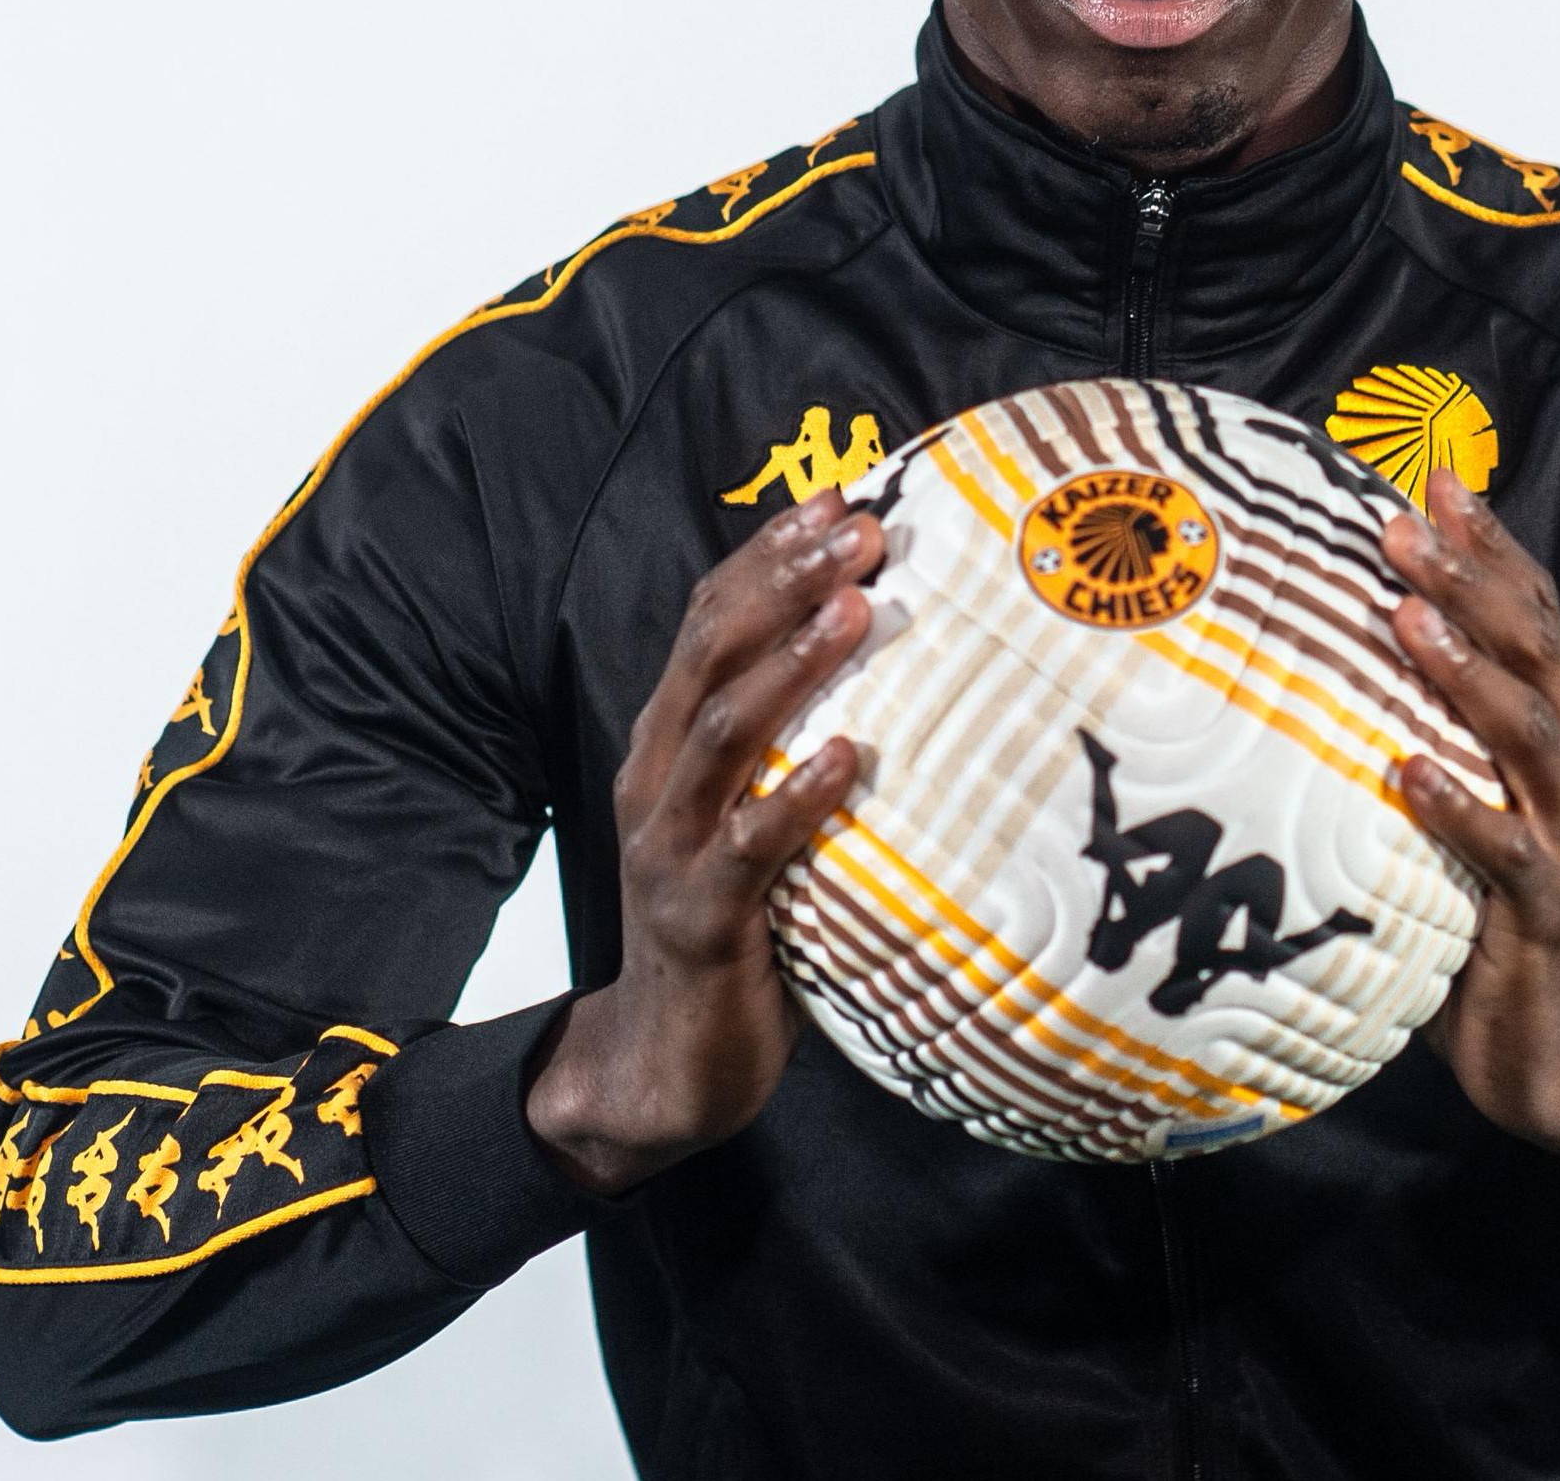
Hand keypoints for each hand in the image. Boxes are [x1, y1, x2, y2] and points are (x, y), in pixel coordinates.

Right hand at [524, 489, 879, 1193]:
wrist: (662, 1064)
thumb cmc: (736, 927)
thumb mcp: (754, 818)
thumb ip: (793, 748)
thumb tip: (900, 669)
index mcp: (670, 745)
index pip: (712, 622)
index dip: (767, 554)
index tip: (837, 495)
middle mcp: (659, 779)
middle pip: (714, 654)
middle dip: (785, 581)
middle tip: (861, 527)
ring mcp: (671, 848)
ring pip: (727, 734)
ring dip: (793, 664)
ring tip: (856, 608)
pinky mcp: (700, 919)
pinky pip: (748, 848)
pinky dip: (800, 797)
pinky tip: (852, 759)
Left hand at [1382, 471, 1559, 1190]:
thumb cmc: (1488, 917)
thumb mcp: (1465, 807)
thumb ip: (1430, 731)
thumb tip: (1341, 649)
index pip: (1538, 619)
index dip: (1495, 547)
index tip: (1437, 480)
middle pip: (1537, 654)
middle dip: (1474, 582)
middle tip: (1404, 527)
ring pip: (1531, 734)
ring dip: (1469, 672)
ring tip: (1407, 618)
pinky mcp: (1553, 910)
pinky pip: (1510, 851)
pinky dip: (1459, 806)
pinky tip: (1405, 772)